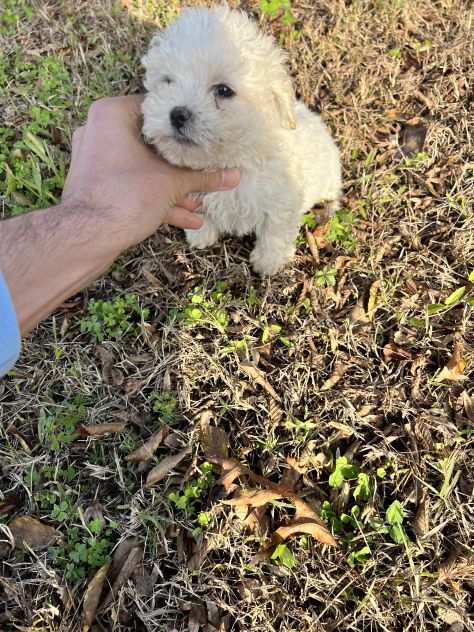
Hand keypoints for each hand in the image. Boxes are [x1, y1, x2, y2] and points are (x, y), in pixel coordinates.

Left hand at [62, 95, 239, 250]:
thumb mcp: (172, 183)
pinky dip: (156, 199)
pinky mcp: (97, 186)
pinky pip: (132, 186)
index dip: (184, 125)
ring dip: (172, 187)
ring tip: (199, 201)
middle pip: (152, 144)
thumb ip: (204, 177)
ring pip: (143, 169)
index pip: (157, 110)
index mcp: (113, 115)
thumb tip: (234, 176)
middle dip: (181, 165)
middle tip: (204, 170)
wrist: (88, 237)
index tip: (204, 135)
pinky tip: (188, 219)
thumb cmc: (126, 196)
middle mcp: (99, 131)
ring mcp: (96, 160)